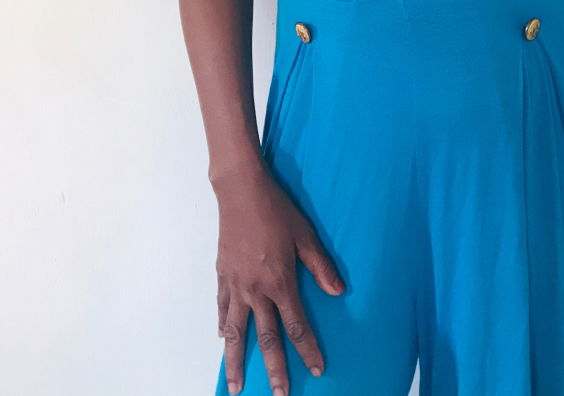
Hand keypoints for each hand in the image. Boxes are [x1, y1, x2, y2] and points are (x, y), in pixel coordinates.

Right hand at [216, 165, 345, 394]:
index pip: (296, 325)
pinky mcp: (222, 275)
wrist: (241, 191)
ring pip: (236, 331)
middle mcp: (256, 290)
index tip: (316, 370)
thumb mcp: (305, 235)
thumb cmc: (276, 210)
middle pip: (266, 337)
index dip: (308, 349)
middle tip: (280, 395)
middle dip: (274, 370)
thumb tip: (338, 290)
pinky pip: (222, 307)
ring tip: (235, 386)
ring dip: (236, 361)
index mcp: (279, 282)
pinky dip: (223, 325)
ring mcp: (236, 285)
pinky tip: (223, 338)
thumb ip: (320, 266)